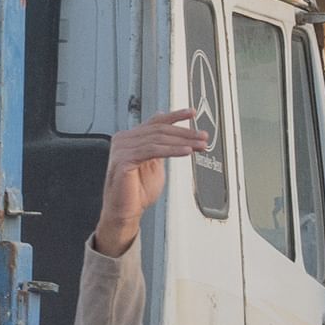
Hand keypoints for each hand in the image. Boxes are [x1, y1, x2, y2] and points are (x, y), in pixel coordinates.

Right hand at [93, 109, 216, 254]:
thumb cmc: (137, 190)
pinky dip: (172, 150)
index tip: (191, 113)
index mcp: (130, 138)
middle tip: (202, 136)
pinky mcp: (123, 160)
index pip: (155, 122)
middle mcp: (124, 139)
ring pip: (158, 139)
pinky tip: (185, 151)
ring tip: (198, 145)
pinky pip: (152, 151)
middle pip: (159, 130)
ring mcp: (121, 148)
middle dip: (185, 133)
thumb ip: (161, 146)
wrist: (125, 211)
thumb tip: (170, 132)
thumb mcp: (155, 163)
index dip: (175, 116)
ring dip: (183, 142)